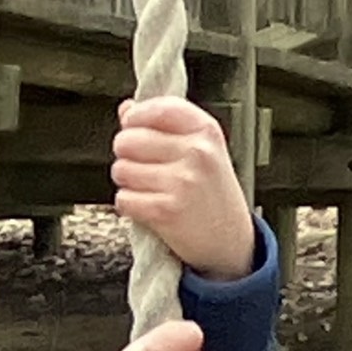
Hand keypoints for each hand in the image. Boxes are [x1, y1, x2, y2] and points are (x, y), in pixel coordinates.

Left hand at [112, 96, 256, 281]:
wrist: (229, 242)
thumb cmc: (212, 195)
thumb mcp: (202, 151)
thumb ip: (165, 126)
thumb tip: (126, 108)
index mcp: (205, 131)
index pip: (156, 108)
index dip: (135, 118)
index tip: (131, 126)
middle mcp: (195, 153)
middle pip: (129, 139)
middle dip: (126, 154)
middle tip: (140, 166)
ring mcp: (181, 182)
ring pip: (122, 170)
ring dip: (126, 181)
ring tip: (146, 189)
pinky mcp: (165, 211)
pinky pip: (124, 199)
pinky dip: (128, 205)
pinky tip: (144, 207)